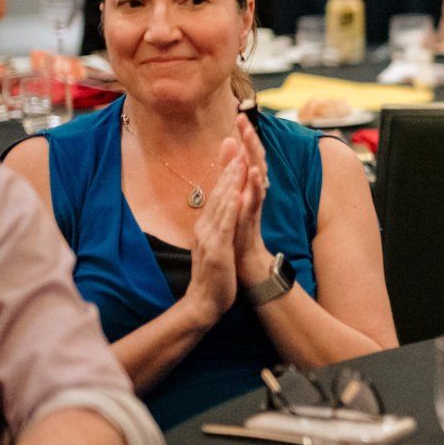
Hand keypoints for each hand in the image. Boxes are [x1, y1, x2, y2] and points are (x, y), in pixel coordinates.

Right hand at [184, 158, 242, 324]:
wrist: (204, 303)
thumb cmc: (214, 274)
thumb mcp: (216, 244)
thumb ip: (218, 226)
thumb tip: (222, 208)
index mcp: (207, 225)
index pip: (217, 192)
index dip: (225, 170)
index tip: (232, 147)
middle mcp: (205, 227)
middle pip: (217, 192)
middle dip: (228, 167)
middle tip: (234, 141)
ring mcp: (209, 238)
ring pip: (221, 205)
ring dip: (230, 182)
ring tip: (239, 160)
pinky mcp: (216, 251)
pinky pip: (224, 226)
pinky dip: (230, 209)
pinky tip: (238, 195)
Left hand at [230, 117, 274, 284]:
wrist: (245, 261)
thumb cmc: (239, 231)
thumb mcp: (234, 201)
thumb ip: (233, 179)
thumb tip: (231, 155)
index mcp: (248, 185)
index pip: (247, 154)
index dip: (244, 135)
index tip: (239, 113)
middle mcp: (254, 190)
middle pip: (254, 157)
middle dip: (249, 136)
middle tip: (243, 115)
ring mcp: (255, 202)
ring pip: (258, 172)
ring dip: (254, 153)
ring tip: (250, 135)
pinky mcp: (254, 216)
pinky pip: (257, 197)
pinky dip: (256, 183)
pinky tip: (254, 170)